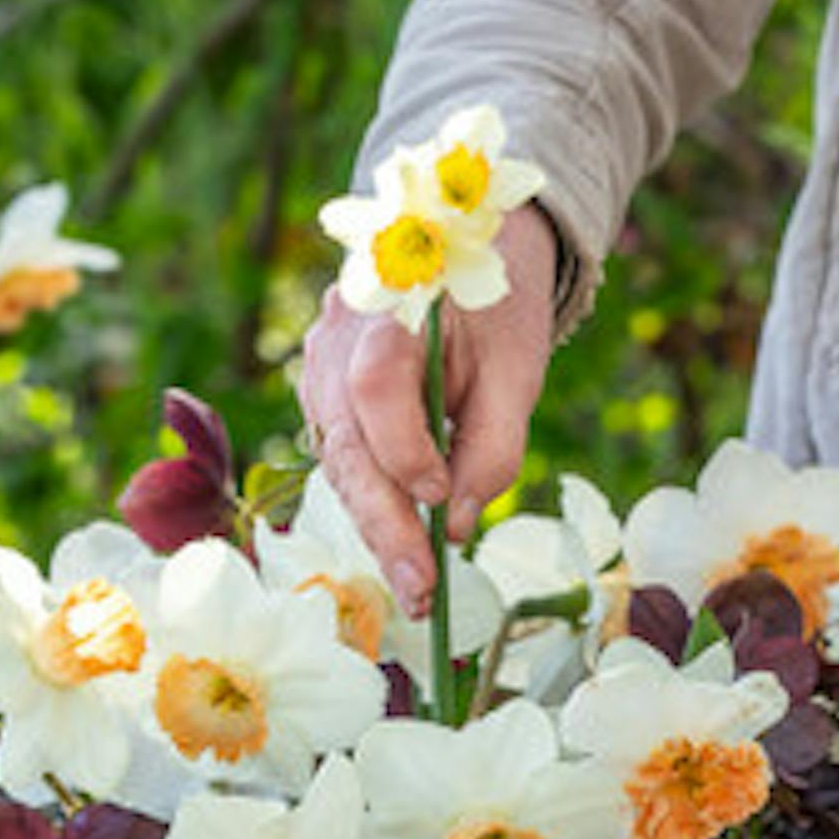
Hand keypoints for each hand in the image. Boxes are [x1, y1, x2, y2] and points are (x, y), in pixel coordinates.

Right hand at [298, 204, 556, 618]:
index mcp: (389, 303)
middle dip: (385, 524)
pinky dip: (376, 507)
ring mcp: (319, 368)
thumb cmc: (496, 304)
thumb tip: (461, 527)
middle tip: (420, 591)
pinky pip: (344, 461)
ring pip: (338, 463)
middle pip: (345, 443)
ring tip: (418, 590)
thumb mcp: (519, 368)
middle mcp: (336, 336)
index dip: (404, 448)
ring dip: (378, 529)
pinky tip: (406, 552)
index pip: (375, 384)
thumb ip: (495, 446)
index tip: (442, 497)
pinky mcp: (323, 398)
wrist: (462, 247)